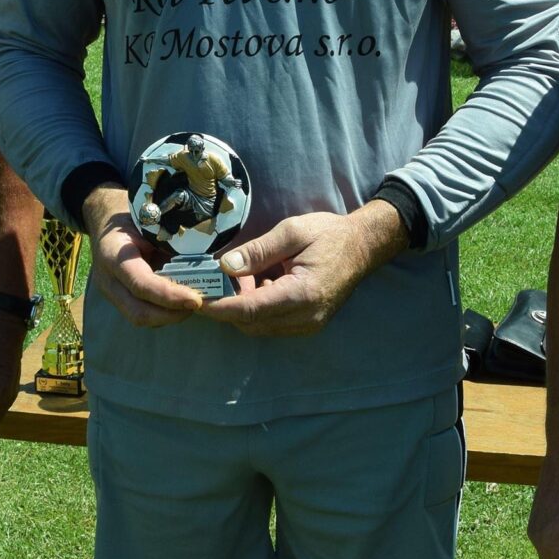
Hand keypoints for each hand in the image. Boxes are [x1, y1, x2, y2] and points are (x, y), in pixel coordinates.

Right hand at [82, 185, 201, 327]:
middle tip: (198, 303)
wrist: (106, 222)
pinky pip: (142, 314)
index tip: (196, 299)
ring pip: (140, 318)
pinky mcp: (118, 300)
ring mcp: (111, 293)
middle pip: (138, 311)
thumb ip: (168, 242)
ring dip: (170, 315)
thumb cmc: (133, 217)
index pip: (140, 283)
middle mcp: (108, 279)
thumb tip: (204, 260)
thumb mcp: (150, 222)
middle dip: (172, 314)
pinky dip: (164, 312)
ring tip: (192, 303)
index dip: (169, 295)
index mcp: (113, 254)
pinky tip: (180, 302)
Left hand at [195, 202, 405, 335]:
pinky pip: (271, 323)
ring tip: (243, 277)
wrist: (363, 247)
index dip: (219, 307)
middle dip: (228, 304)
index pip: (251, 310)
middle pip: (251, 323)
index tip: (195, 299)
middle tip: (218, 278)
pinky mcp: (307, 324)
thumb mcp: (292, 231)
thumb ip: (258, 250)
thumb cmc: (329, 234)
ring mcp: (308, 325)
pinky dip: (257, 307)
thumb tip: (224, 266)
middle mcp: (306, 317)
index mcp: (304, 294)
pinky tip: (259, 283)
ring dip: (242, 306)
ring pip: (259, 326)